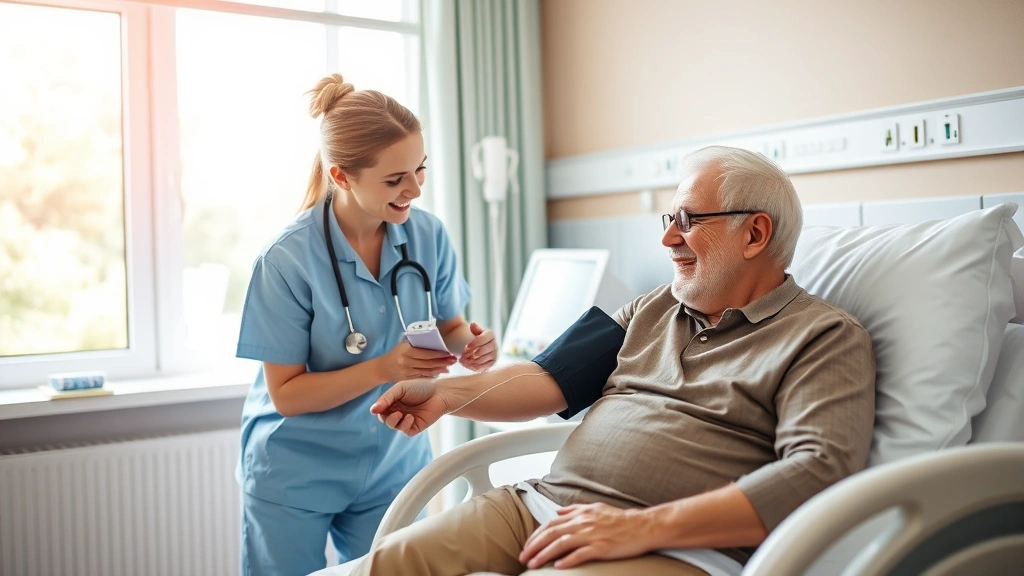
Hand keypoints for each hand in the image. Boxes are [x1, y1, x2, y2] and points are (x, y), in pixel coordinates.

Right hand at [370, 378, 450, 435]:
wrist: (440, 392)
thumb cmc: (421, 387)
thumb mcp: (400, 389)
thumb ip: (386, 399)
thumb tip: (372, 411)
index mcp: (393, 401)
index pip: (380, 409)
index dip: (378, 410)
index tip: (378, 408)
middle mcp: (399, 411)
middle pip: (385, 419)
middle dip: (386, 417)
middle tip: (394, 411)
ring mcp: (407, 420)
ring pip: (393, 426)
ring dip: (394, 421)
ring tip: (401, 414)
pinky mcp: (416, 426)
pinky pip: (405, 431)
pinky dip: (405, 425)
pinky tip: (410, 417)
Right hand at [379, 341, 455, 382]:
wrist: (383, 368)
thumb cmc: (397, 353)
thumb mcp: (404, 344)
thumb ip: (417, 342)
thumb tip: (435, 338)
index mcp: (406, 351)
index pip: (426, 353)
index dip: (439, 354)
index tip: (448, 352)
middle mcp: (406, 362)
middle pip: (429, 363)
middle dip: (443, 361)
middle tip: (453, 359)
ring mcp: (407, 372)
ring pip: (427, 371)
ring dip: (440, 369)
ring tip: (449, 366)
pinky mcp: (408, 380)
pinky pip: (423, 377)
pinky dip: (433, 375)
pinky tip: (441, 372)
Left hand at [459, 322, 497, 371]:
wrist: (481, 347)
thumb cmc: (476, 339)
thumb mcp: (476, 332)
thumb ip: (475, 329)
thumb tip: (472, 325)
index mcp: (490, 335)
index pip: (483, 338)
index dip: (474, 343)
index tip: (466, 347)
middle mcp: (495, 344)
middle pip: (483, 350)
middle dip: (472, 353)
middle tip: (463, 355)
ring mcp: (494, 354)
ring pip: (483, 359)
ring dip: (472, 361)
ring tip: (464, 360)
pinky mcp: (492, 362)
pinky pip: (484, 366)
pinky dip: (475, 366)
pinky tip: (468, 365)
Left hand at [519, 503, 654, 569]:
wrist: (642, 525)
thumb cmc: (619, 518)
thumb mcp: (595, 508)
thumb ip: (575, 509)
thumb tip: (558, 511)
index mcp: (580, 514)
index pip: (551, 524)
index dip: (536, 535)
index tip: (527, 546)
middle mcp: (583, 523)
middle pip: (551, 533)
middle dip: (534, 546)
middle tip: (523, 557)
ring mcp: (592, 535)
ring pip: (561, 544)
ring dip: (544, 555)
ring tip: (533, 565)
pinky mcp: (602, 547)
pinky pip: (581, 554)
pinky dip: (568, 560)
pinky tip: (558, 567)